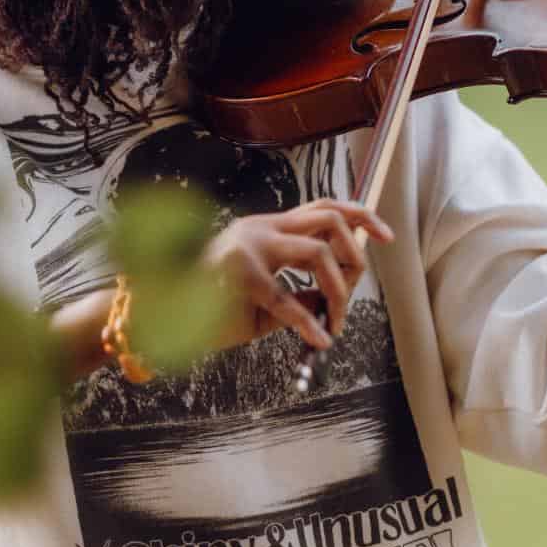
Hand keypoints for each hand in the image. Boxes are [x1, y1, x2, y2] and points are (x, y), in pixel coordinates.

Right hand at [199, 199, 392, 350]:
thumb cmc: (210, 309)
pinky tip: (319, 339)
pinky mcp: (239, 274)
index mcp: (266, 228)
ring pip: (318, 252)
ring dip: (337, 291)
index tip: (386, 236)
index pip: (323, 207)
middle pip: (330, 219)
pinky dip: (310, 323)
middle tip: (351, 292)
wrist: (160, 315)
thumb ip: (298, 296)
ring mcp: (250, 246)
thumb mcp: (263, 302)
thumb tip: (334, 303)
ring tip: (333, 322)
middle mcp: (261, 228)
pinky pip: (288, 299)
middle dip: (355, 255)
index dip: (361, 216)